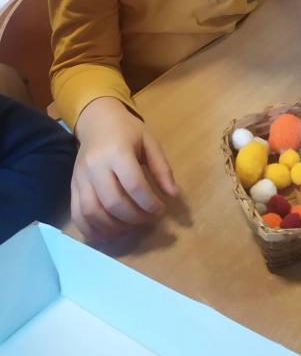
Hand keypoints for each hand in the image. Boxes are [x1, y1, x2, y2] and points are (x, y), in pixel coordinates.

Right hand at [72, 97, 177, 240]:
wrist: (97, 121)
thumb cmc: (127, 131)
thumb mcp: (150, 142)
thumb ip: (161, 168)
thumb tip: (174, 195)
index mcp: (117, 152)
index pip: (133, 185)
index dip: (149, 203)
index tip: (161, 210)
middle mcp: (95, 166)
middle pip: (113, 202)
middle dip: (134, 218)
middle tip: (149, 220)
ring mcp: (80, 178)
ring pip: (92, 212)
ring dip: (114, 227)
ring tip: (131, 228)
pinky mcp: (72, 187)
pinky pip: (77, 214)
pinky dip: (91, 230)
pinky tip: (108, 234)